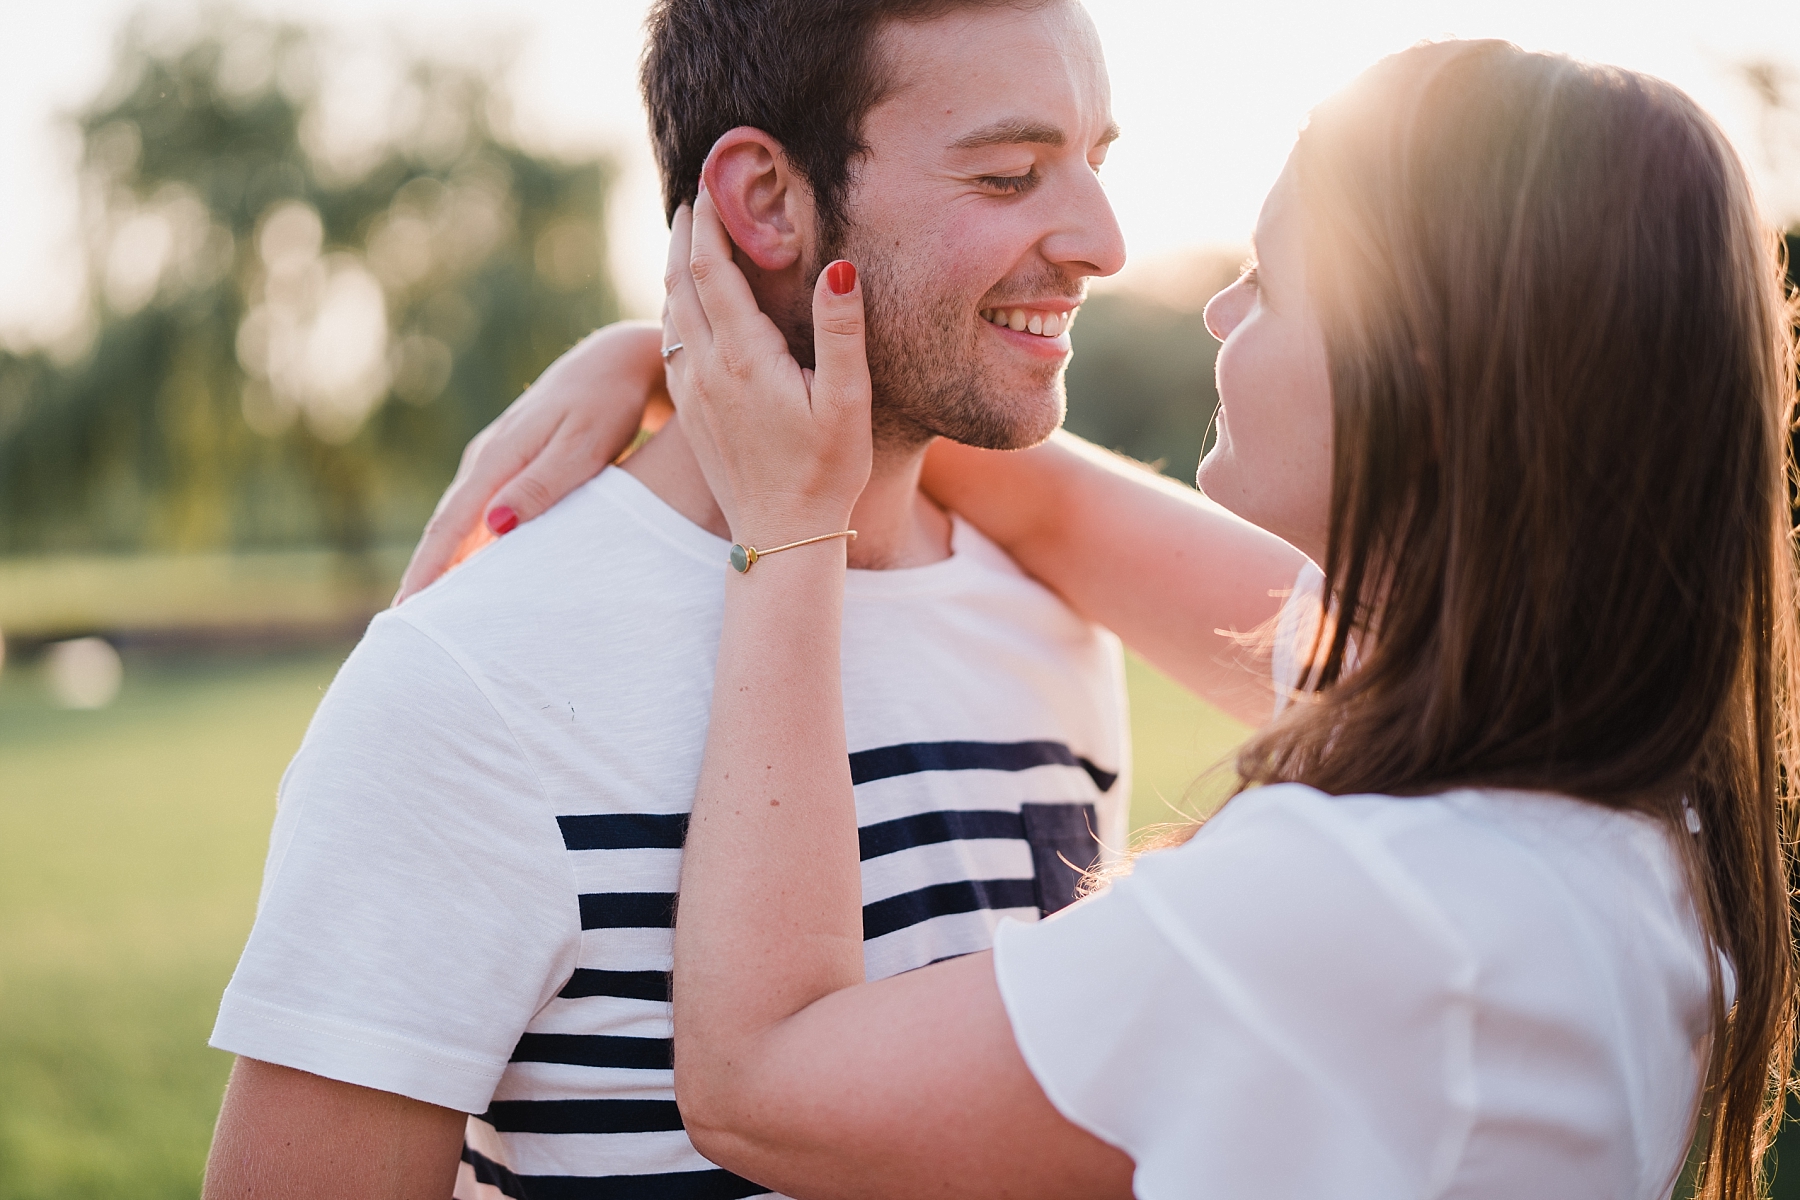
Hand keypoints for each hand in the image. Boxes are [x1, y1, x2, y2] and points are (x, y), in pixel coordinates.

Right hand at [392, 320, 668, 603]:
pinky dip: (469, 542)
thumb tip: (493, 527)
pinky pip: (480, 511)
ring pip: (461, 520)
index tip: (406, 610)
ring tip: (430, 606)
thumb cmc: (607, 405)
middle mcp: (486, 459)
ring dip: (444, 560)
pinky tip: (470, 567)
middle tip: (404, 624)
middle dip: (424, 572)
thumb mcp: (582, 447)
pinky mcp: (512, 463)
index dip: (428, 570)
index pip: (452, 526)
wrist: (618, 363)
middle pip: (447, 527)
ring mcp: (496, 459)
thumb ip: (541, 486)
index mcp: (497, 458)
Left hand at [661, 189, 871, 548]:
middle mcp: (706, 369)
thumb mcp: (847, 401)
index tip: (712, 183)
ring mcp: (692, 392)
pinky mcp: (690, 413)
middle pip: (680, 281)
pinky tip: (686, 306)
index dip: (709, 221)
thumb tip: (837, 266)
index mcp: (742, 357)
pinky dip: (674, 308)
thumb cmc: (825, 471)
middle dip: (685, 235)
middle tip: (694, 198)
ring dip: (676, 269)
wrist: (781, 536)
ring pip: (670, 312)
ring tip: (689, 239)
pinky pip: (670, 344)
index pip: (713, 268)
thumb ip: (842, 331)